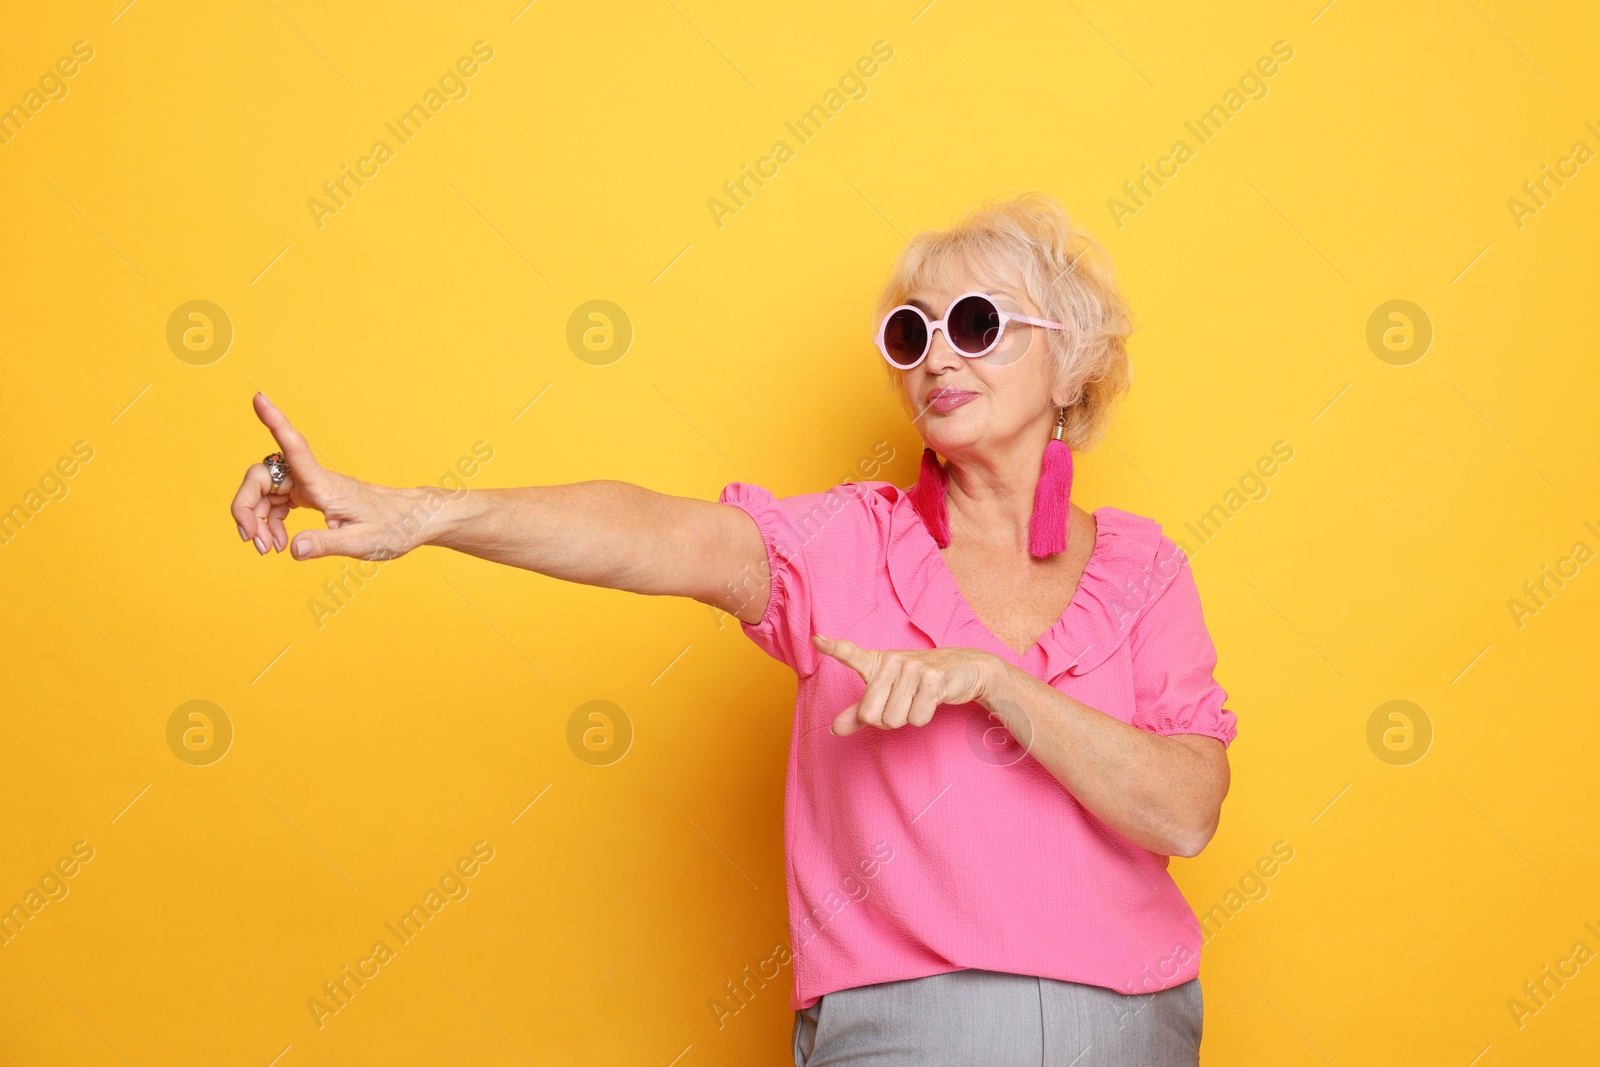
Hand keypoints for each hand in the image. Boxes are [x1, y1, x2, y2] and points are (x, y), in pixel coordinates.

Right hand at [229, 393, 424, 561]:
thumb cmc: (394, 527)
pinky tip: (279, 542)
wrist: (414, 520)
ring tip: (267, 549)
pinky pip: (277, 501)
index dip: (276, 423)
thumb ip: (325, 544)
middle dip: (247, 509)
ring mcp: (311, 486)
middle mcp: (314, 479)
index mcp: (325, 485)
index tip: (259, 398)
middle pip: (261, 478)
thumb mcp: (361, 543)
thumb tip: (292, 549)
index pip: (295, 448)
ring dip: (257, 519)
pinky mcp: (311, 494)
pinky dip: (270, 521)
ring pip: (265, 492)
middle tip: (256, 544)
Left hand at [812, 635, 997, 736]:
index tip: (817, 639)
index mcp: (877, 662)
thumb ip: (860, 712)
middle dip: (885, 720)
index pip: (850, 653)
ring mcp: (913, 669)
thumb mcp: (886, 693)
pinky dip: (923, 717)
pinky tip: (931, 700)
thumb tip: (834, 730)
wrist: (962, 669)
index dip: (833, 647)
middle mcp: (893, 661)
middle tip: (901, 704)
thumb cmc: (917, 682)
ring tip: (918, 700)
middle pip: (871, 715)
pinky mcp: (933, 680)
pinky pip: (916, 719)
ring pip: (894, 720)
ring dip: (907, 719)